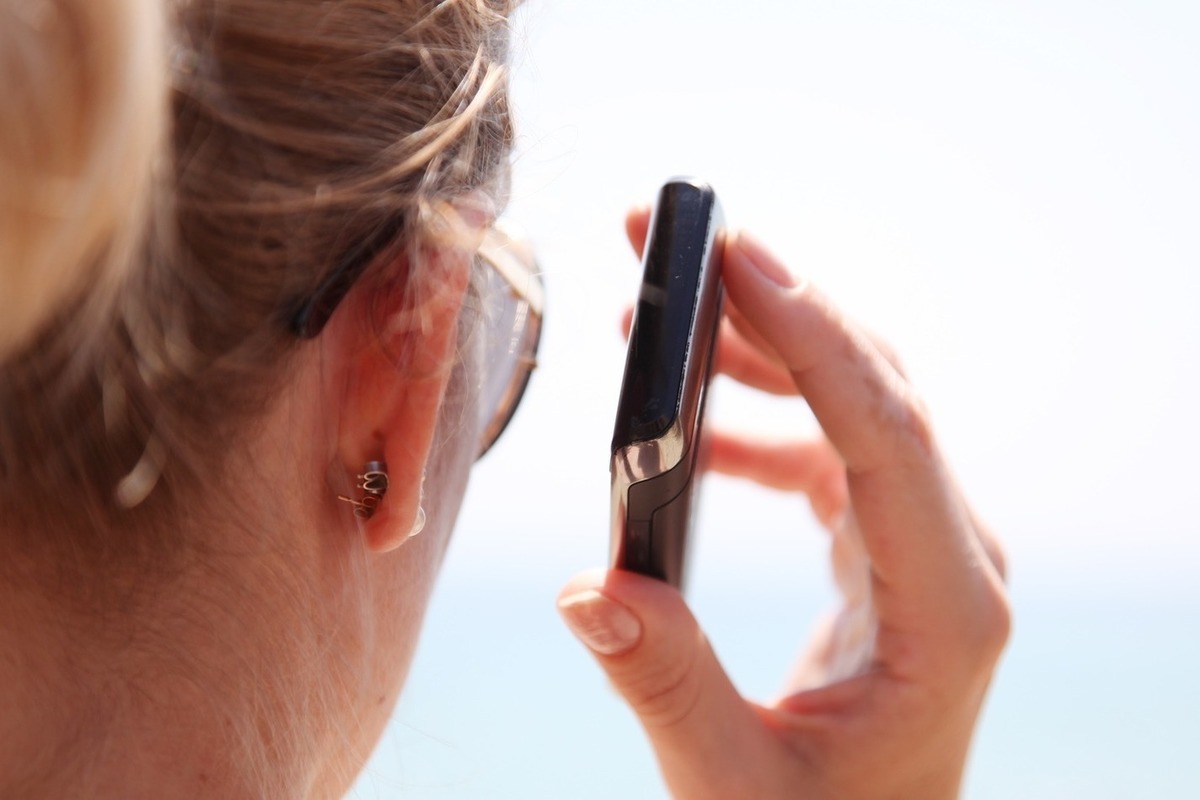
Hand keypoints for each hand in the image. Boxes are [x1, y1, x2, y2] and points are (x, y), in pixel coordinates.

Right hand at [557, 210, 1008, 799]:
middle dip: (773, 306)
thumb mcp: (736, 786)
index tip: (737, 258)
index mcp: (947, 608)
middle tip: (680, 240)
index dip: (812, 337)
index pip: (887, 436)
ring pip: (853, 404)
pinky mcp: (886, 546)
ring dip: (759, 348)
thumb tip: (587, 588)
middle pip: (875, 390)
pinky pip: (829, 449)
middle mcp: (952, 557)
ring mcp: (923, 544)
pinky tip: (689, 421)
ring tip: (660, 306)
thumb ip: (667, 688)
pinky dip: (759, 418)